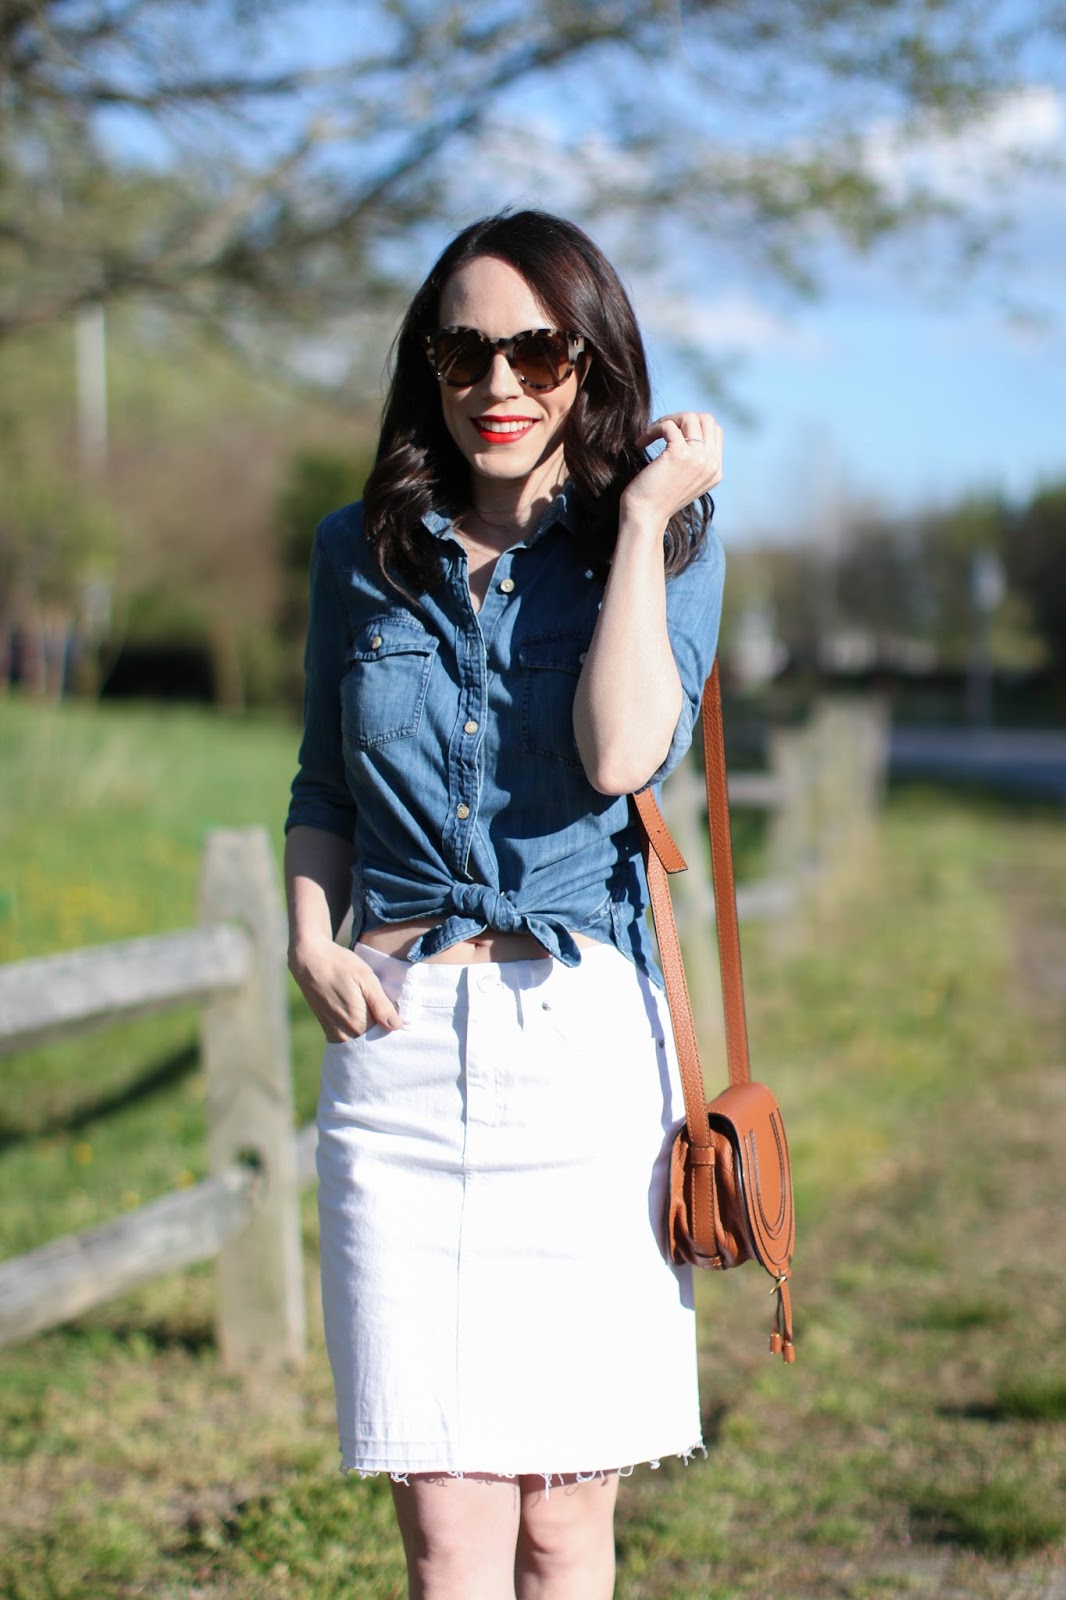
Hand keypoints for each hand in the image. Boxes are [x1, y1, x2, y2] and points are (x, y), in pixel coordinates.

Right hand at [288, 938, 402, 1041]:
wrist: (309, 960)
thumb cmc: (340, 965)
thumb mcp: (366, 978)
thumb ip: (381, 1005)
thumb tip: (396, 1026)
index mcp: (357, 1023)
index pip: (385, 1038)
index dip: (395, 1029)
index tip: (401, 1017)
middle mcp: (344, 1034)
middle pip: (373, 1043)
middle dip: (384, 1033)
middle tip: (390, 1013)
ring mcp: (334, 1033)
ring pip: (361, 1042)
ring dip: (371, 1033)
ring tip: (377, 1012)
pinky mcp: (328, 1029)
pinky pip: (349, 1038)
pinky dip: (359, 1032)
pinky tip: (364, 1014)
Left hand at [620, 411, 722, 531]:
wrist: (645, 518)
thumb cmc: (656, 500)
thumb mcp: (683, 478)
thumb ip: (692, 459)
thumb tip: (683, 429)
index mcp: (715, 471)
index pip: (715, 431)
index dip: (692, 427)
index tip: (670, 436)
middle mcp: (711, 464)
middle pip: (707, 420)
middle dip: (681, 418)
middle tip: (660, 429)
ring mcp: (698, 458)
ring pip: (690, 417)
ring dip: (666, 420)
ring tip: (649, 434)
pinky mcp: (679, 454)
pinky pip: (668, 426)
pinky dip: (652, 429)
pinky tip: (641, 443)